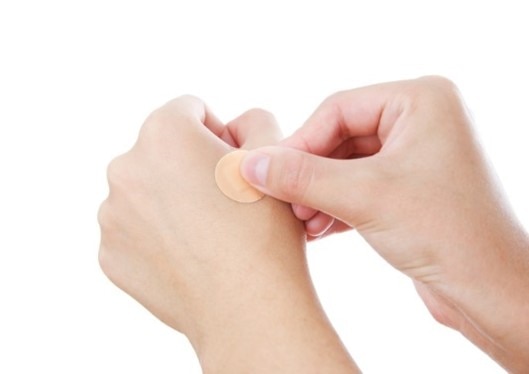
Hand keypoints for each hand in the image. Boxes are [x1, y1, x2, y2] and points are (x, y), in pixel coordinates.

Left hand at [98, 96, 357, 372]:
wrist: (247, 308)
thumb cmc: (263, 231)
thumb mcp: (273, 156)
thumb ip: (254, 119)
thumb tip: (231, 127)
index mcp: (163, 132)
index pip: (190, 111)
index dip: (218, 134)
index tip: (233, 166)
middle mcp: (125, 167)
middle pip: (161, 152)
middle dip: (189, 167)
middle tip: (222, 202)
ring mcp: (111, 215)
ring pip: (145, 193)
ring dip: (170, 201)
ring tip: (206, 234)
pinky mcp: (109, 254)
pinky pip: (134, 231)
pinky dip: (156, 236)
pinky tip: (187, 256)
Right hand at [240, 77, 528, 370]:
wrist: (490, 291)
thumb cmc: (447, 233)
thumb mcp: (364, 198)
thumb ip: (302, 177)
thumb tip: (249, 164)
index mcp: (422, 101)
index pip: (338, 109)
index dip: (301, 142)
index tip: (270, 172)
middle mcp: (422, 121)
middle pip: (340, 137)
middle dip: (311, 174)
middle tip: (286, 202)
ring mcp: (417, 154)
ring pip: (347, 164)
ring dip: (320, 192)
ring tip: (301, 220)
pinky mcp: (410, 187)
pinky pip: (360, 185)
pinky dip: (336, 205)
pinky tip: (317, 229)